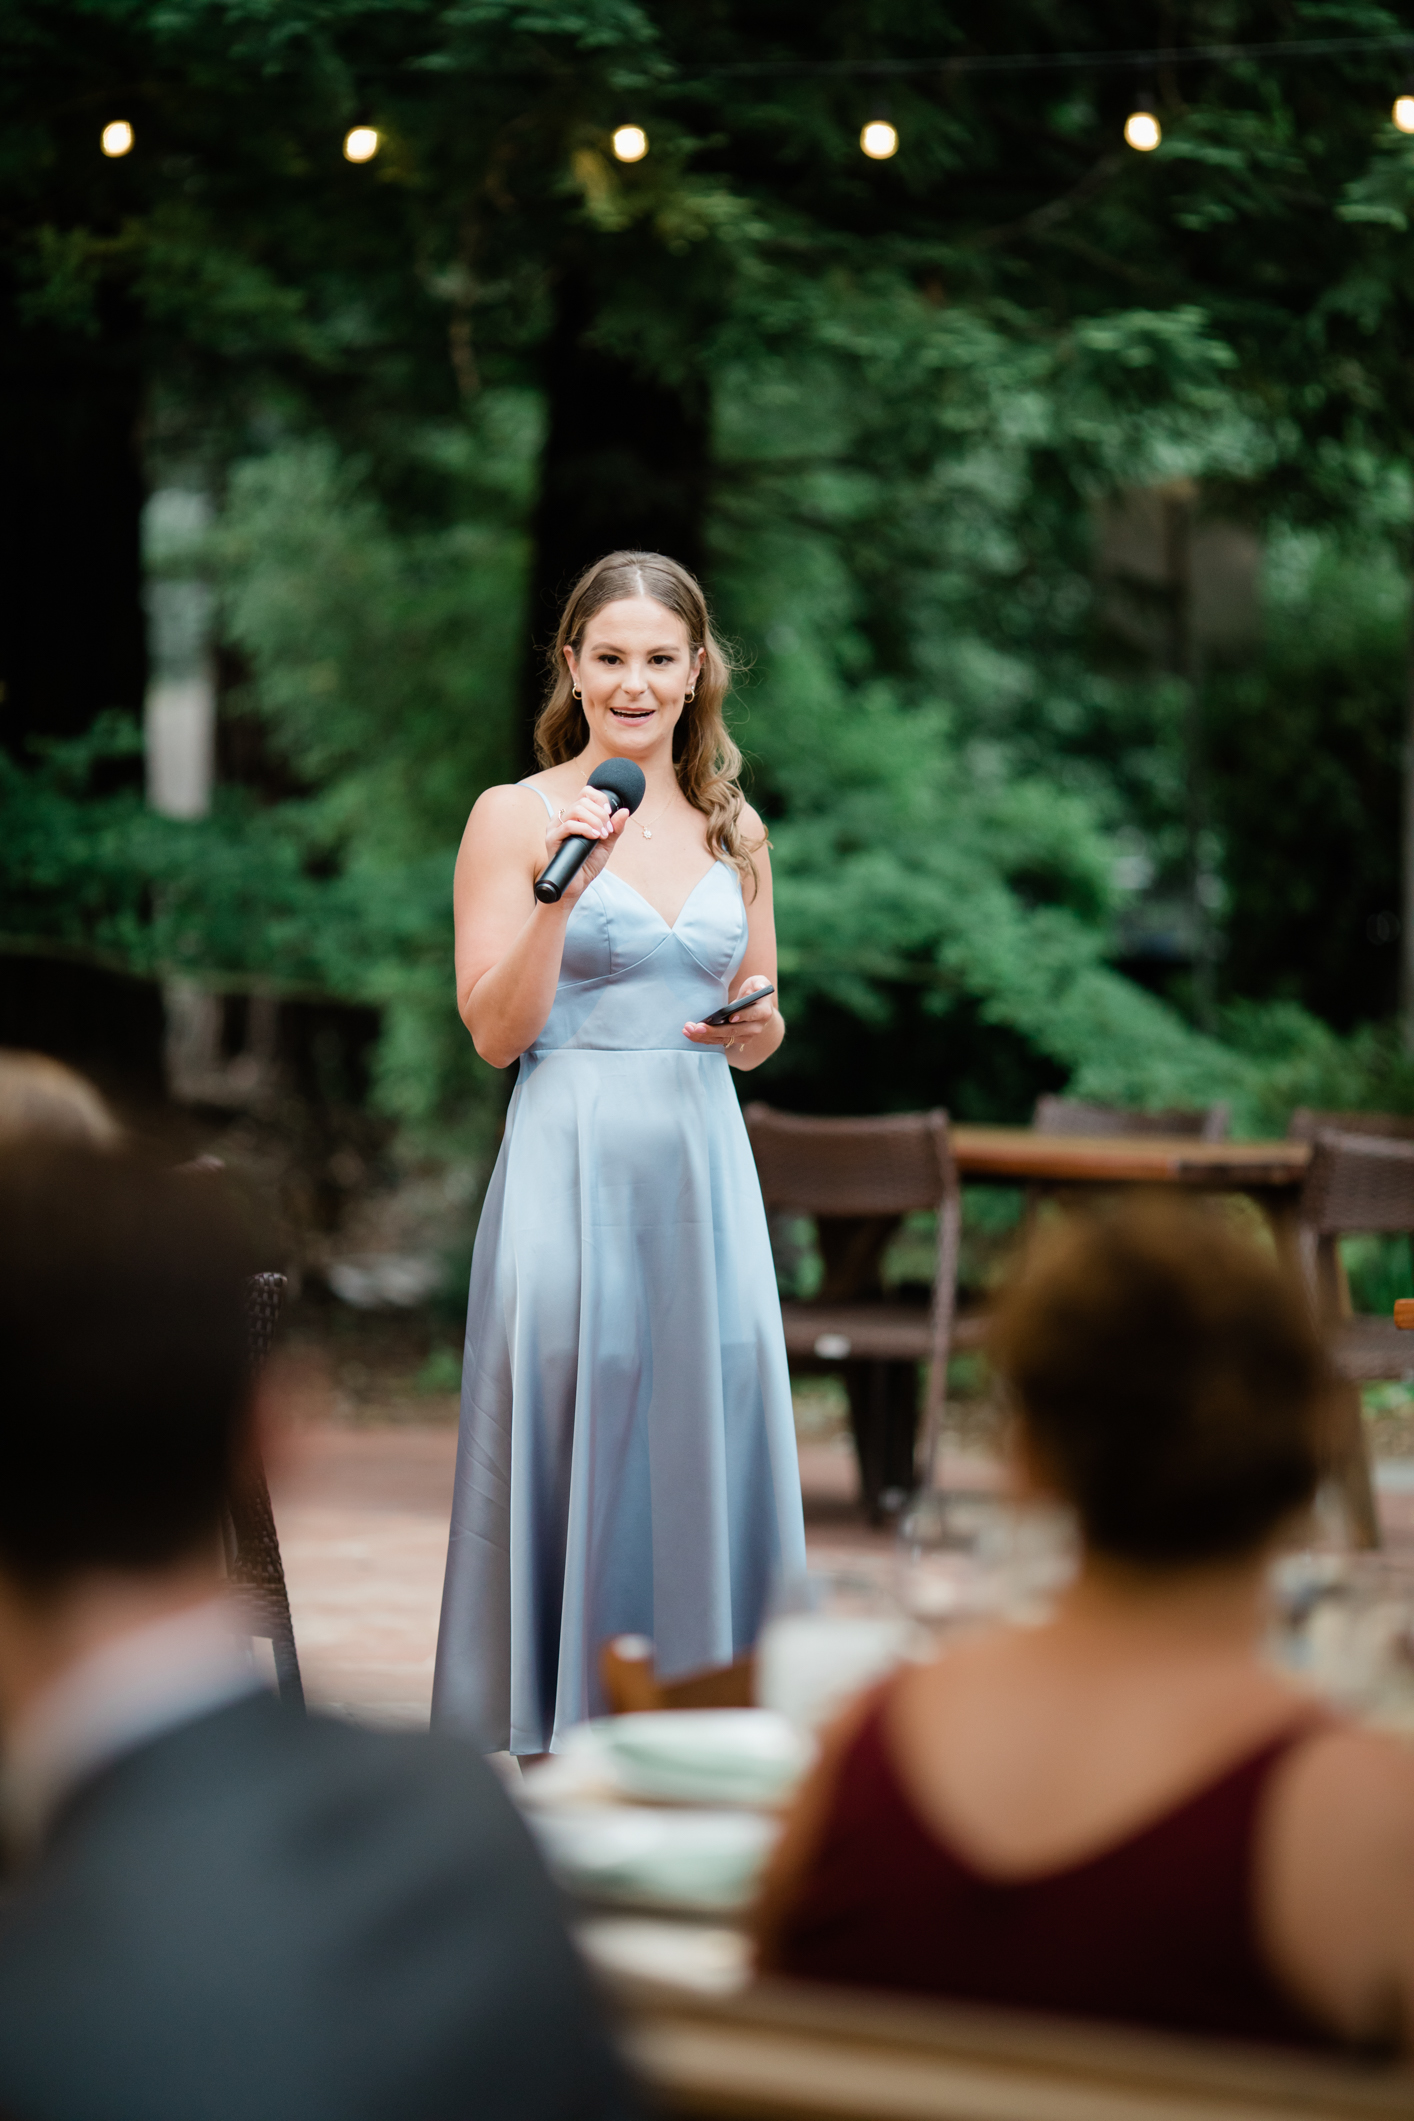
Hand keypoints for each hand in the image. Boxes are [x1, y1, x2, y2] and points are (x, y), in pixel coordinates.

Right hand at [541, 785, 627, 904]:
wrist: (576, 885)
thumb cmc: (588, 864)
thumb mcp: (607, 844)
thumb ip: (615, 828)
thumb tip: (625, 810)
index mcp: (575, 816)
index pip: (585, 793)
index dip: (600, 798)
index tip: (610, 813)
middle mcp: (563, 818)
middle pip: (583, 800)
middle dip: (601, 814)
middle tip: (608, 831)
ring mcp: (555, 828)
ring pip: (576, 809)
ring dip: (594, 820)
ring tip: (601, 835)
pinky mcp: (552, 839)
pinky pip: (568, 825)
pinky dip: (585, 828)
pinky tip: (594, 837)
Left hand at [684, 978, 775, 1056]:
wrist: (757, 1007)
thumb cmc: (755, 991)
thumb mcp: (759, 982)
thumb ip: (760, 984)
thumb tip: (759, 988)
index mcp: (763, 1012)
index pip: (753, 1015)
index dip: (743, 1016)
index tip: (730, 1017)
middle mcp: (755, 1028)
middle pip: (733, 1031)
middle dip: (714, 1030)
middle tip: (697, 1027)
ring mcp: (744, 1036)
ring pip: (723, 1038)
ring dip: (704, 1036)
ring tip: (688, 1030)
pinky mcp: (733, 1040)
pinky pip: (717, 1041)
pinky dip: (703, 1038)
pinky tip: (689, 1033)